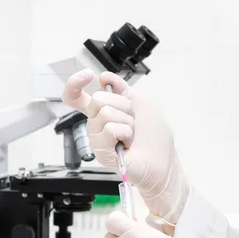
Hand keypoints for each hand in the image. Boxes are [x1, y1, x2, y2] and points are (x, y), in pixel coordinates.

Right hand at [62, 70, 188, 224]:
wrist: (163, 162)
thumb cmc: (154, 138)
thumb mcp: (140, 103)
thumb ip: (122, 89)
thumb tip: (104, 77)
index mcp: (102, 112)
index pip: (78, 98)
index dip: (75, 84)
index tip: (86, 75)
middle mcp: (96, 125)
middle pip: (97, 99)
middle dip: (122, 105)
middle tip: (131, 120)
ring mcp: (97, 139)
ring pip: (105, 114)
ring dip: (126, 121)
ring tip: (130, 135)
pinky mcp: (101, 152)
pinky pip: (109, 130)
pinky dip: (125, 133)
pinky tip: (127, 144)